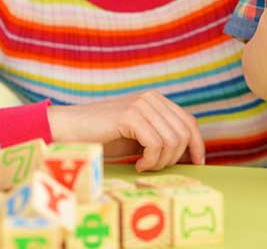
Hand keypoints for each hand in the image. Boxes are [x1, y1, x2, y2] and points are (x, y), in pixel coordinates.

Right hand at [47, 91, 205, 171]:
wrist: (68, 131)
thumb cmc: (102, 138)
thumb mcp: (138, 138)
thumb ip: (161, 138)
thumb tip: (192, 154)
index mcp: (156, 100)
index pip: (189, 121)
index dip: (197, 144)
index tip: (197, 164)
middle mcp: (151, 98)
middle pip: (183, 133)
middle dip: (174, 158)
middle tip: (153, 167)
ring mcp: (141, 104)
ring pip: (172, 140)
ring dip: (160, 161)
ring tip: (143, 166)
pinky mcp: (130, 115)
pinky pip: (156, 144)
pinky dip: (150, 160)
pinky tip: (137, 164)